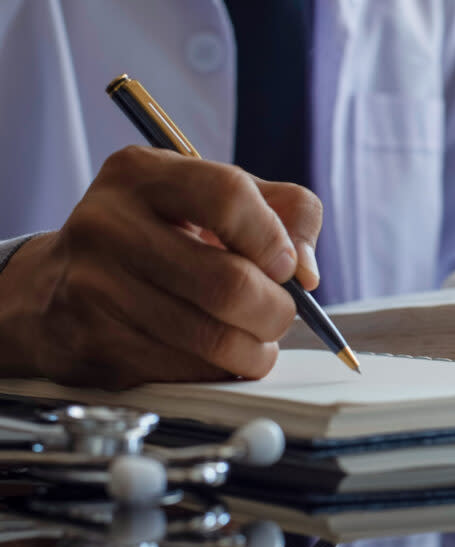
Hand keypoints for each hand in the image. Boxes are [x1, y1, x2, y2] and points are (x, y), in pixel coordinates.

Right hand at [0, 146, 322, 387]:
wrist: (56, 285)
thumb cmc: (157, 235)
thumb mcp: (213, 198)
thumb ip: (282, 211)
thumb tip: (307, 272)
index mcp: (141, 175)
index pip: (227, 195)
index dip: (273, 237)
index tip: (286, 265)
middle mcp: (106, 225)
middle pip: (227, 282)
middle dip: (276, 310)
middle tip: (279, 313)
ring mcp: (92, 288)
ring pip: (211, 338)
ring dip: (254, 349)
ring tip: (256, 340)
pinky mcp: (90, 346)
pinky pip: (184, 372)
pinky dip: (217, 371)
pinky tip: (214, 355)